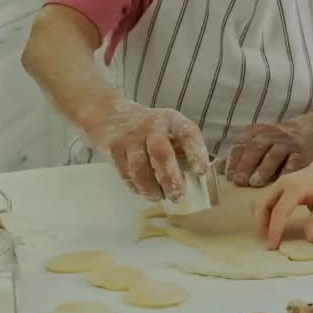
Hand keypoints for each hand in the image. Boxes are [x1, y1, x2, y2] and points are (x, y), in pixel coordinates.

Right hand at [83, 99, 210, 201]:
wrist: (110, 115)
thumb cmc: (151, 128)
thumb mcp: (169, 129)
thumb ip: (183, 148)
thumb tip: (201, 179)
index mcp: (172, 120)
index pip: (188, 133)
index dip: (196, 152)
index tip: (202, 172)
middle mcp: (152, 126)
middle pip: (161, 153)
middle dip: (170, 178)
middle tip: (178, 196)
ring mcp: (130, 138)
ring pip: (140, 168)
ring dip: (151, 188)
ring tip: (159, 197)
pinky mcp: (114, 150)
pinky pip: (126, 174)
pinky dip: (137, 187)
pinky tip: (144, 192)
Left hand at [225, 113, 312, 186]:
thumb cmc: (282, 139)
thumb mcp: (262, 138)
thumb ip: (242, 152)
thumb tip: (217, 168)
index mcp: (260, 131)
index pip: (242, 142)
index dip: (234, 158)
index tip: (229, 175)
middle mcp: (274, 134)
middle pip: (257, 147)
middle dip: (246, 164)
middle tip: (240, 181)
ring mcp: (290, 142)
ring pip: (274, 154)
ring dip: (263, 168)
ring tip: (255, 183)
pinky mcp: (304, 152)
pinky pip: (294, 162)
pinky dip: (287, 171)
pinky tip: (280, 182)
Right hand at [252, 160, 312, 248]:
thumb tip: (310, 239)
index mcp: (295, 188)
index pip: (279, 211)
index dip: (274, 229)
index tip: (272, 246)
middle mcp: (281, 184)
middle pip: (262, 205)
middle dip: (261, 224)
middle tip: (266, 242)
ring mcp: (276, 184)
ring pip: (260, 203)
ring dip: (260, 220)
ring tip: (267, 235)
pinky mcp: (275, 187)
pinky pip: (264, 201)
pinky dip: (263, 214)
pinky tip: (269, 224)